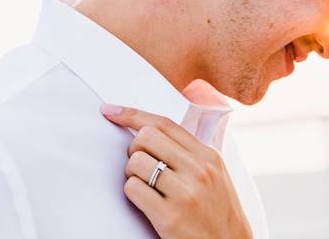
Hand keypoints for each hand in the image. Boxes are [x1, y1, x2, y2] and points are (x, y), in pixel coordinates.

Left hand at [101, 104, 252, 238]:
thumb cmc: (217, 212)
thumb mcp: (215, 174)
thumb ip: (191, 152)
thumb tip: (154, 130)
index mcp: (208, 156)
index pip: (165, 124)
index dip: (133, 114)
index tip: (111, 111)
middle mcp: (198, 170)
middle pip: (146, 137)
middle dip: (134, 149)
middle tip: (140, 165)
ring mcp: (185, 192)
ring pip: (136, 162)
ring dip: (132, 173)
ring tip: (145, 185)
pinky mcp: (170, 216)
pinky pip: (133, 188)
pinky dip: (132, 192)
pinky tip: (145, 201)